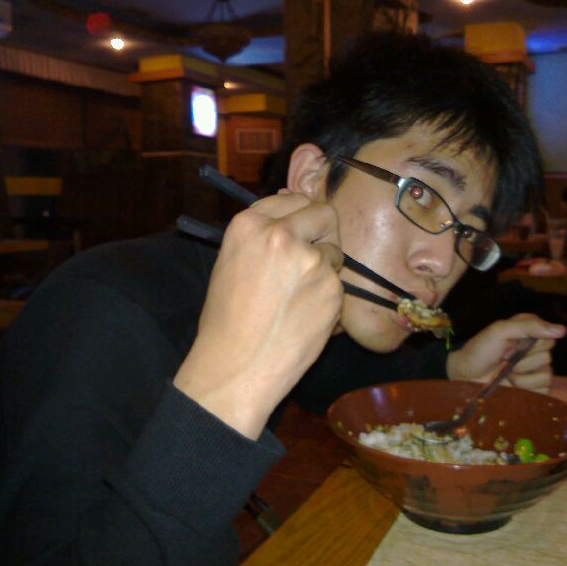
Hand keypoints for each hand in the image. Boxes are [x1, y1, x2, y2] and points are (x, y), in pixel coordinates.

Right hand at [174, 192, 342, 438]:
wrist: (236, 366)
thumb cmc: (227, 321)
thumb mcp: (233, 263)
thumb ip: (262, 236)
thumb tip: (293, 213)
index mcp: (249, 224)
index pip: (292, 199)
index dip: (300, 217)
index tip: (300, 231)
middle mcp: (281, 234)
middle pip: (324, 214)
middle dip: (323, 233)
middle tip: (312, 258)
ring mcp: (311, 260)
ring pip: (335, 252)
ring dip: (326, 270)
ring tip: (298, 298)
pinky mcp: (332, 288)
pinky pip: (339, 285)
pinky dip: (328, 298)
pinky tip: (305, 317)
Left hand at [446, 313, 565, 392]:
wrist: (464, 377)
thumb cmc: (479, 350)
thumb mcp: (500, 330)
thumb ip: (529, 326)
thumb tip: (562, 330)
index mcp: (529, 333)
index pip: (549, 336)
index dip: (531, 342)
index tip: (512, 343)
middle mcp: (535, 351)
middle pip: (547, 355)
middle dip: (523, 359)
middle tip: (505, 359)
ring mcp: (536, 371)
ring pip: (547, 373)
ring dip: (522, 374)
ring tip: (506, 372)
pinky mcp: (535, 390)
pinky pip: (544, 388)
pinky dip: (526, 387)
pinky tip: (512, 384)